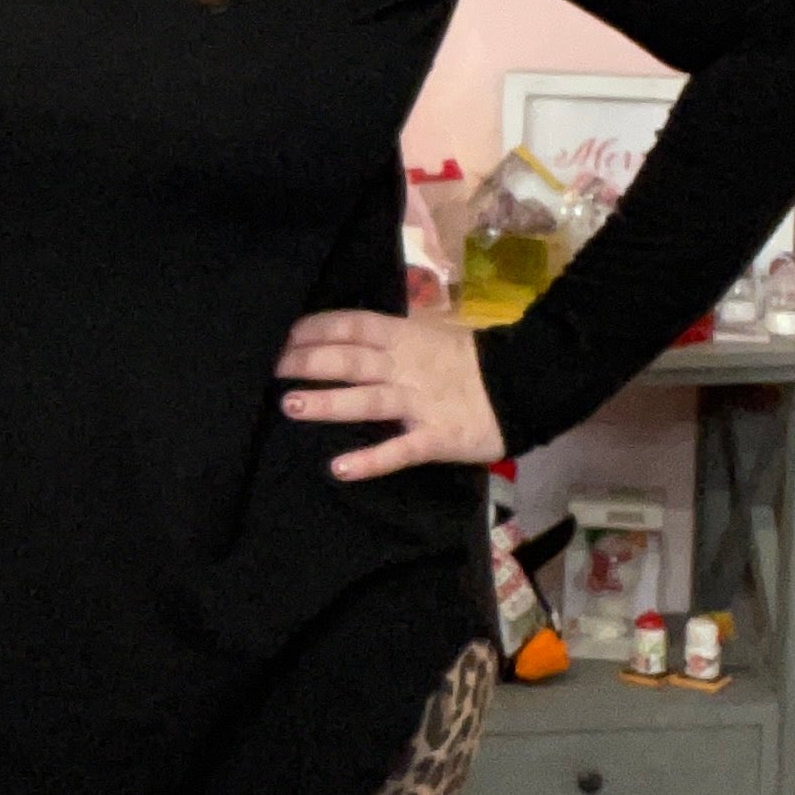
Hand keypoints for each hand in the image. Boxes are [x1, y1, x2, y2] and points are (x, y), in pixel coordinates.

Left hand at [275, 308, 506, 479]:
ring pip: (368, 401)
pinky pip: (399, 451)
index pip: (351, 326)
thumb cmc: (471, 361)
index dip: (314, 329)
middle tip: (269, 368)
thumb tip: (344, 336)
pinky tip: (340, 469)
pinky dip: (371, 460)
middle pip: (350, 361)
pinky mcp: (436, 438)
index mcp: (405, 338)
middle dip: (308, 363)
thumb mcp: (429, 336)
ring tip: (290, 407)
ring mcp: (420, 403)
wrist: (526, 384)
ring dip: (328, 403)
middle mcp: (406, 367)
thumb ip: (390, 338)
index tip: (280, 334)